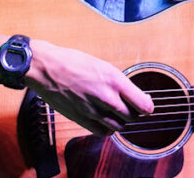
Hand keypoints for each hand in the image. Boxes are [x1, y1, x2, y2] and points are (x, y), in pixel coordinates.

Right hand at [24, 40, 153, 136]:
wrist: (46, 68)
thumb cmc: (72, 62)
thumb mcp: (102, 65)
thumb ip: (118, 82)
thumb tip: (132, 94)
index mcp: (114, 79)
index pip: (143, 105)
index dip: (147, 106)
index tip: (146, 104)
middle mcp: (106, 97)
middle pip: (132, 117)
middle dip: (133, 112)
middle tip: (129, 106)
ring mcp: (94, 110)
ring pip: (118, 126)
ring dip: (120, 121)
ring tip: (115, 111)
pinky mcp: (81, 119)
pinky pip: (103, 132)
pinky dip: (107, 129)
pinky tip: (104, 120)